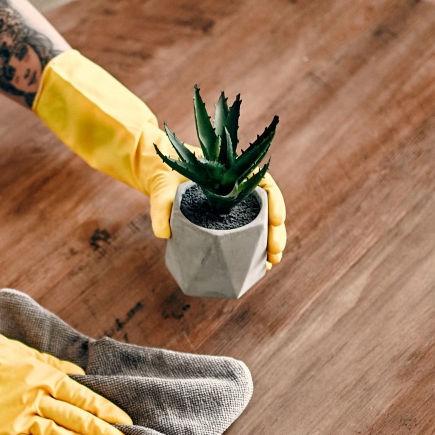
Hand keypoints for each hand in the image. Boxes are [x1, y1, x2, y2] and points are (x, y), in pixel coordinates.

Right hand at [0, 331, 133, 434]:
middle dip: (107, 433)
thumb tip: (78, 374)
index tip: (127, 422)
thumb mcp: (19, 349)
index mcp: (43, 373)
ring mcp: (19, 417)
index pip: (84, 396)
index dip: (108, 410)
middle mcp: (36, 396)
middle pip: (80, 418)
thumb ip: (51, 362)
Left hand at [34, 50, 286, 266]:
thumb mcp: (161, 186)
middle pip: (266, 208)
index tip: (278, 220)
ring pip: (258, 222)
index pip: (263, 184)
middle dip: (275, 232)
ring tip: (270, 264)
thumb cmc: (163, 172)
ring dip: (267, 242)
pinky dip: (252, 246)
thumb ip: (160, 205)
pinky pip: (243, 230)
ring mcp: (232, 202)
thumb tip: (163, 233)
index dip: (274, 202)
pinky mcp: (223, 216)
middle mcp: (237, 187)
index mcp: (231, 173)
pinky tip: (256, 263)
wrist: (156, 170)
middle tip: (275, 254)